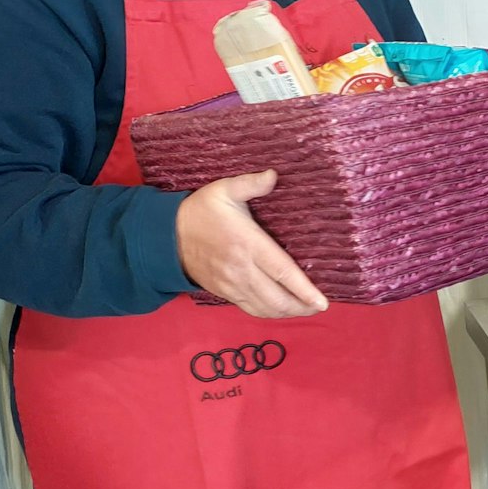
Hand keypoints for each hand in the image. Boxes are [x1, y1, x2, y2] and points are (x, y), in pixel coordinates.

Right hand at [176, 171, 326, 317]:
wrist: (165, 236)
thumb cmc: (201, 210)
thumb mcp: (224, 189)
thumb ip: (250, 183)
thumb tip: (274, 174)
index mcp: (247, 244)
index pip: (282, 272)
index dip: (304, 290)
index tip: (322, 302)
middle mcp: (241, 269)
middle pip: (277, 298)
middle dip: (302, 307)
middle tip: (320, 307)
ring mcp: (232, 284)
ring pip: (264, 308)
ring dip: (287, 313)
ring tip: (307, 310)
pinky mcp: (224, 292)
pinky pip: (250, 309)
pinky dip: (268, 313)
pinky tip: (282, 309)